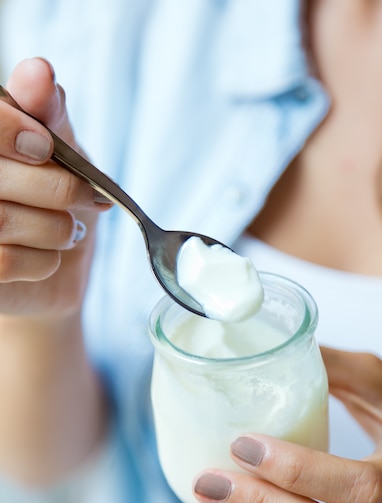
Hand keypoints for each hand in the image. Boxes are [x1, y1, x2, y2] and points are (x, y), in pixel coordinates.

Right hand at [0, 57, 110, 317]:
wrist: (57, 263)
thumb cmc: (55, 198)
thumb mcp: (60, 150)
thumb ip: (47, 114)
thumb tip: (39, 71)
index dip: (10, 129)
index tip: (47, 147)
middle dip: (57, 187)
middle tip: (85, 197)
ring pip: (3, 220)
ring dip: (56, 228)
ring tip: (70, 229)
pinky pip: (7, 261)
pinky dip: (45, 261)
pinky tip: (50, 256)